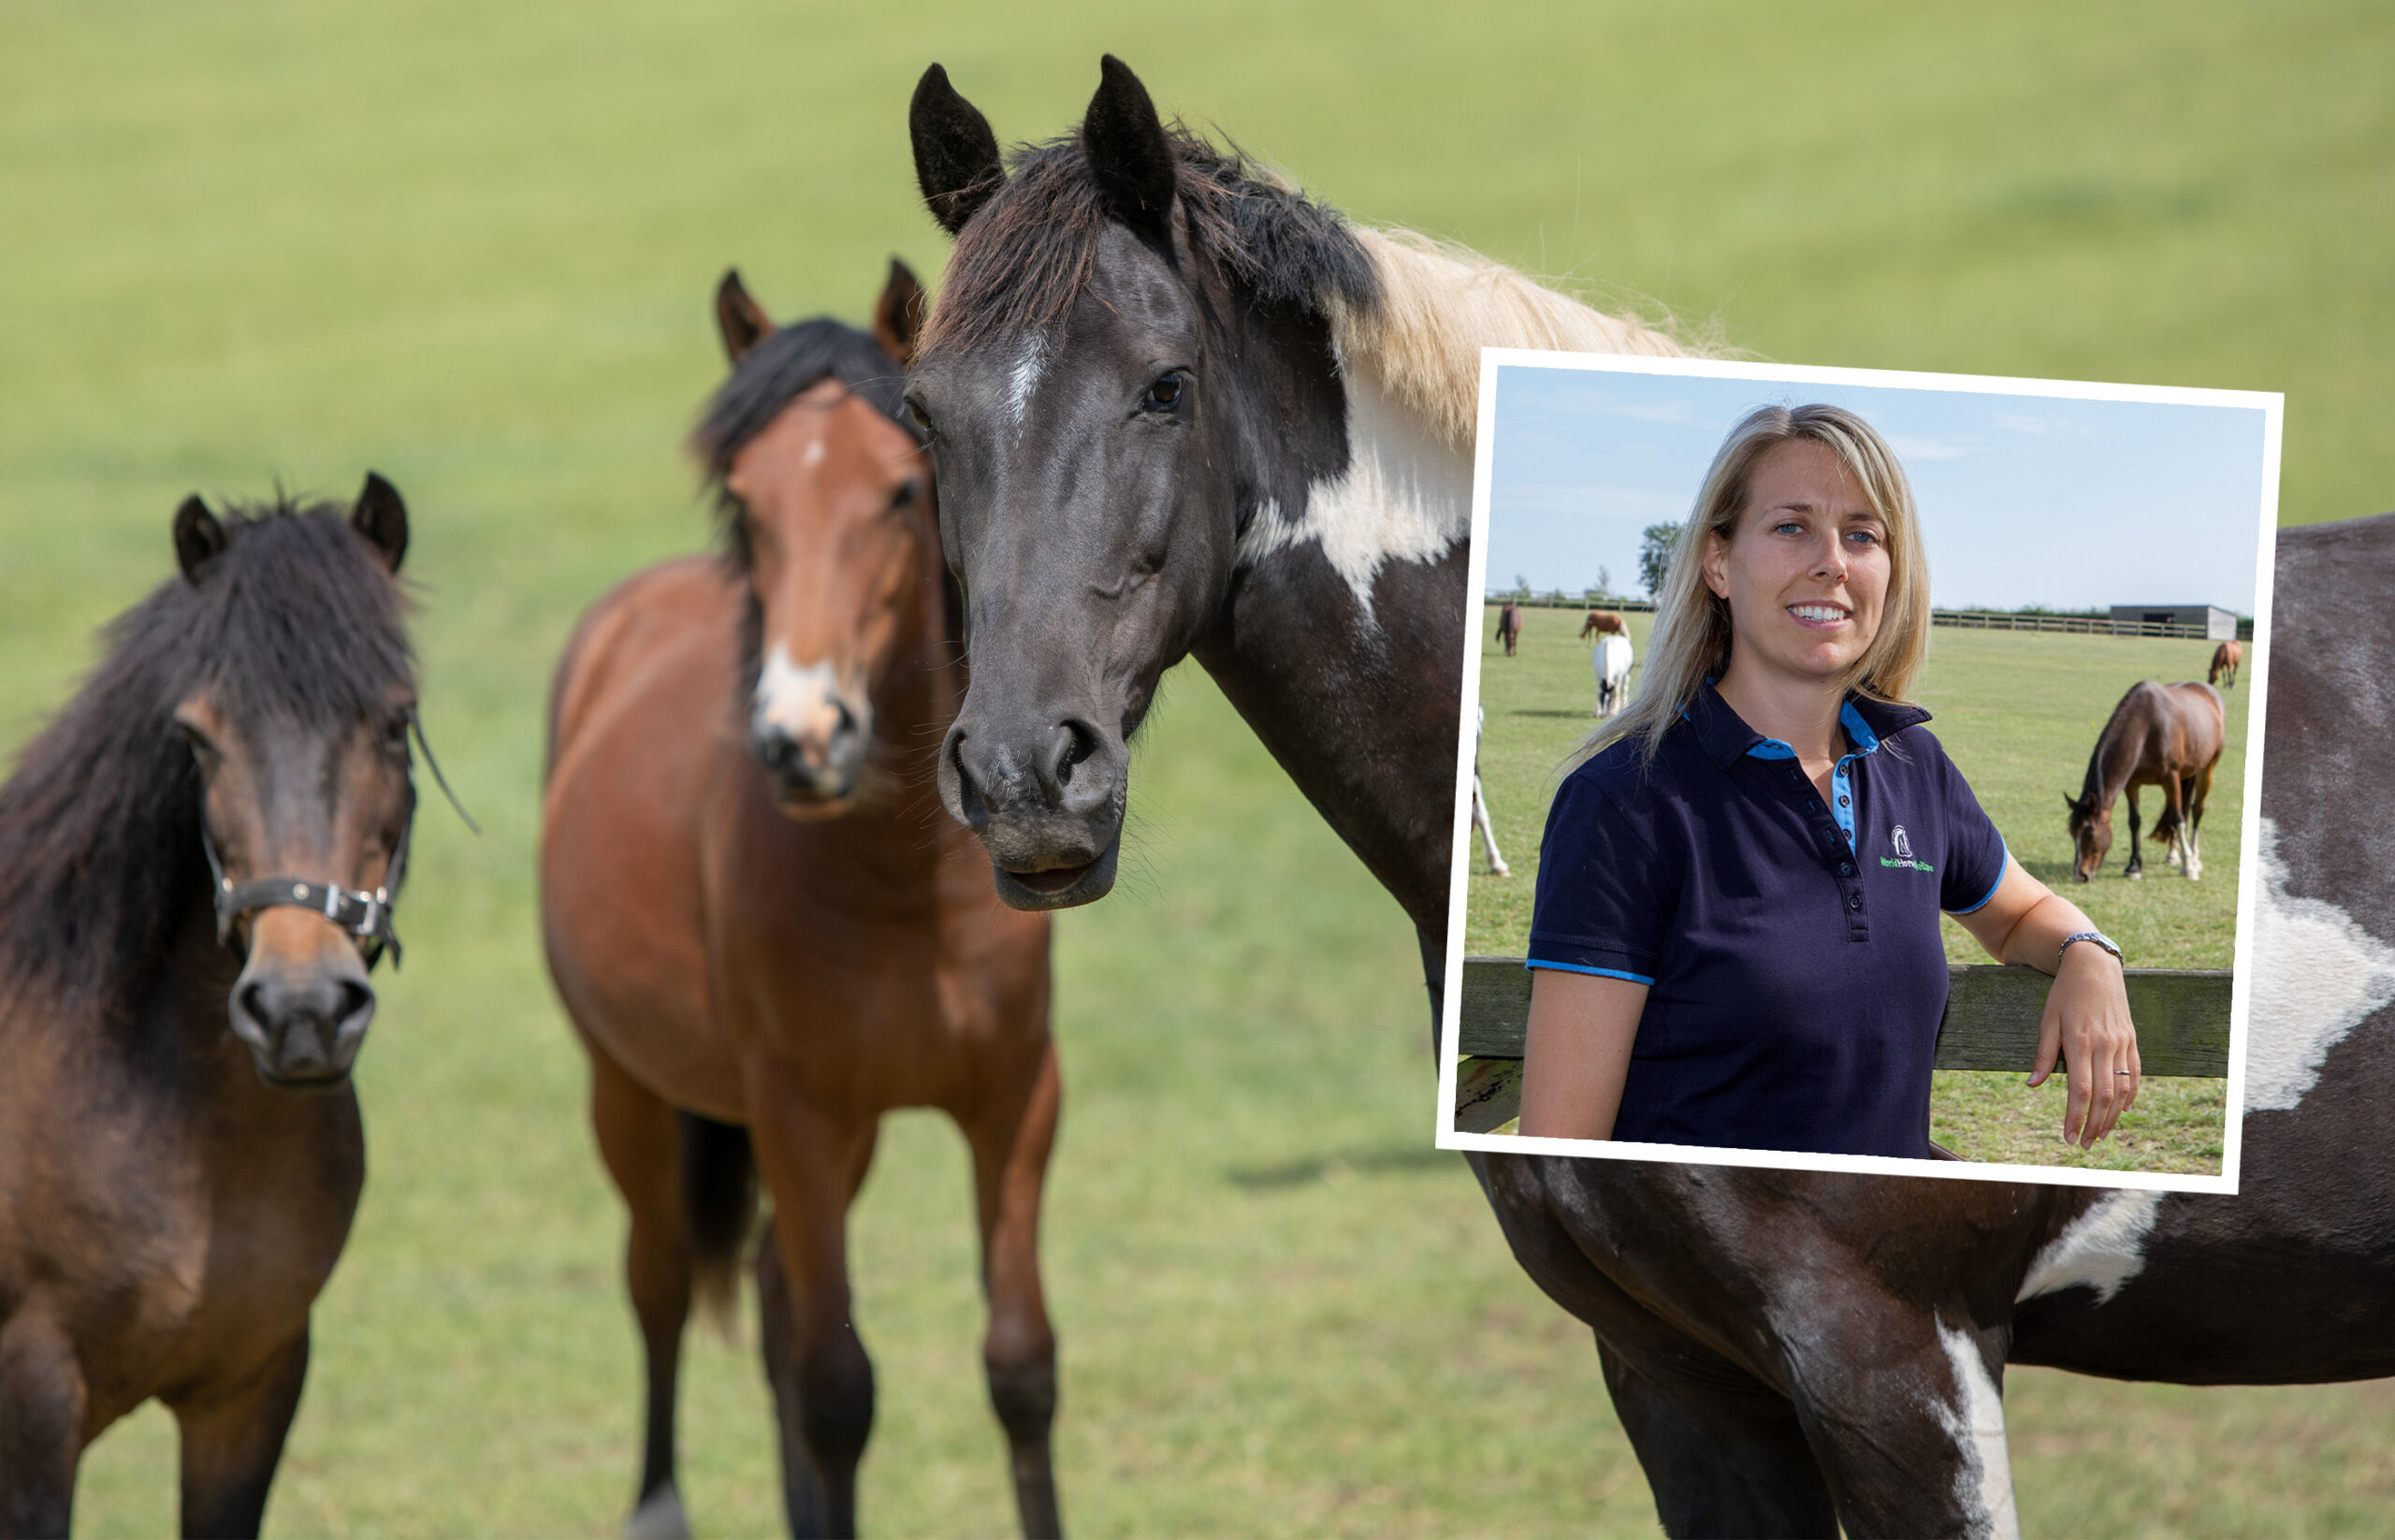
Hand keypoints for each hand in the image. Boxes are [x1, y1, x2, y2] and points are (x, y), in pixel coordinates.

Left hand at [2027, 945, 2139, 1146]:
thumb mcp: (2047, 1020)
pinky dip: (2131, 1095)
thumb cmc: (2063, 994)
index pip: (2081, 1090)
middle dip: (2094, 1124)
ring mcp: (2122, 1043)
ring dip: (2113, 1116)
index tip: (2069, 1137)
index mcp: (2080, 1042)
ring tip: (2101, 1134)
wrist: (2093, 966)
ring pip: (2122, 1089)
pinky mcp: (2132, 1039)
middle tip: (2084, 1143)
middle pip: (2104, 1096)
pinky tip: (2122, 1110)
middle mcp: (2105, 1045)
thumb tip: (2033, 1085)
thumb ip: (2043, 1055)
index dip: (2076, 1117)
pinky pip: (2136, 1073)